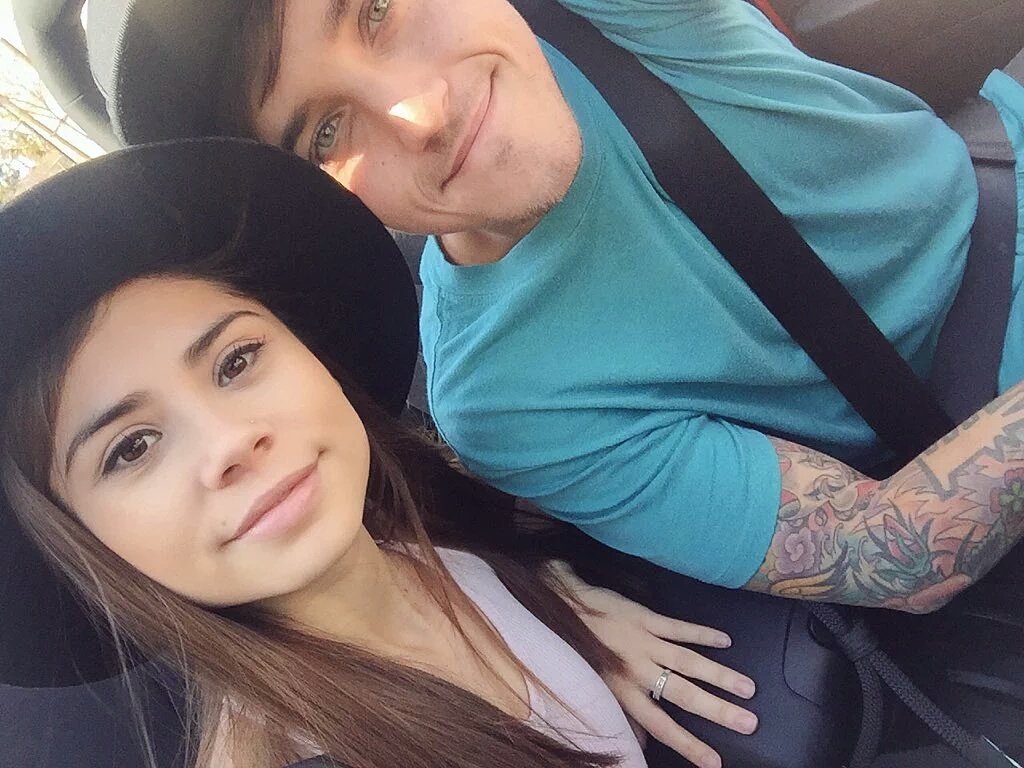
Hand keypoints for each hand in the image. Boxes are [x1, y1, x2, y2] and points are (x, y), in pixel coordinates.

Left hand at [550, 562, 757, 767]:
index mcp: (624, 691)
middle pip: (683, 694)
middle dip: (718, 710)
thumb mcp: (598, 687)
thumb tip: (641, 747)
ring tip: (748, 688)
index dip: (688, 745)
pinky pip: (678, 627)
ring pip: (687, 661)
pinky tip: (725, 641)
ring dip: (719, 675)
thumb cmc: (583, 650)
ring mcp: (643, 641)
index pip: (661, 725)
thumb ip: (624, 716)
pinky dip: (702, 633)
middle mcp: (636, 669)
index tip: (715, 762)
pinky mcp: (645, 616)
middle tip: (749, 722)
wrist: (563, 605)